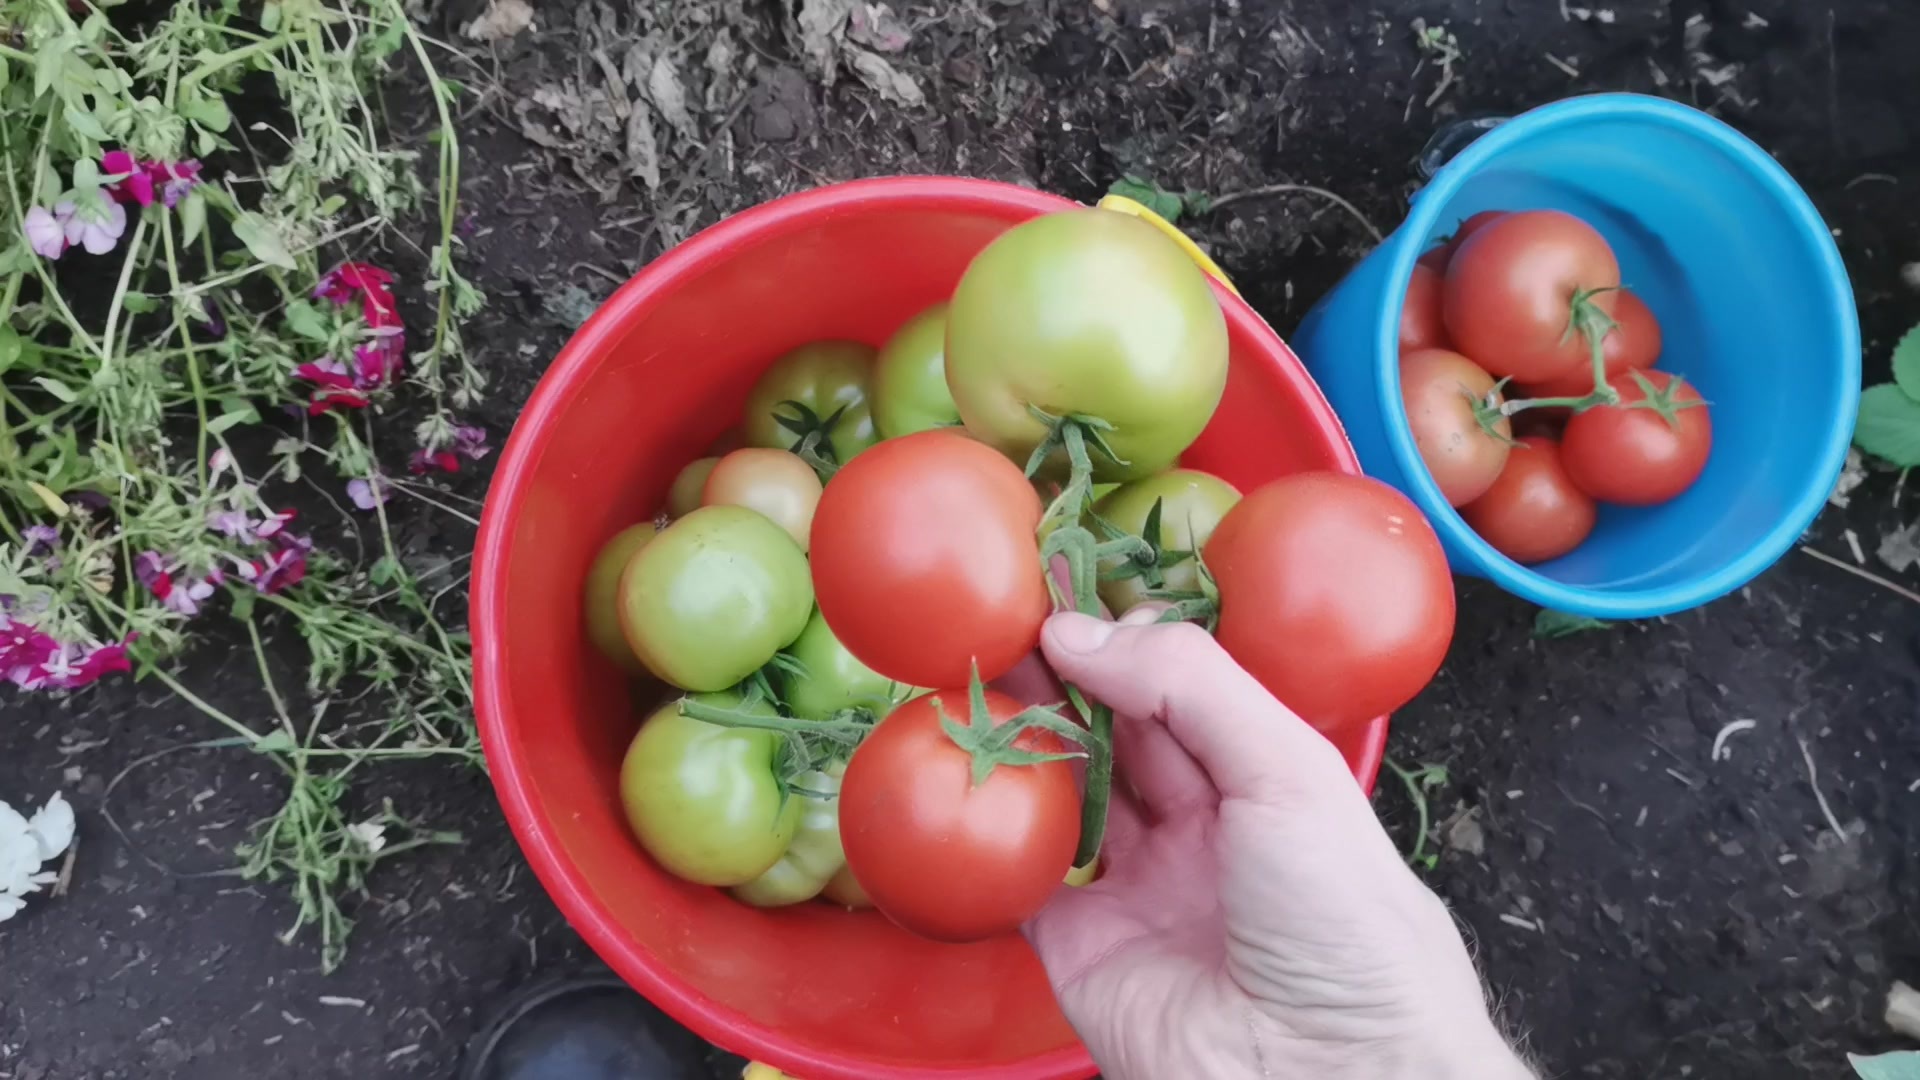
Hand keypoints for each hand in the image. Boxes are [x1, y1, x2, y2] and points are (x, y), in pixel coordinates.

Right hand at [1025, 610, 1534, 1079]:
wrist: (1326, 1076)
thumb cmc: (1345, 924)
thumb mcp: (1286, 770)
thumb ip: (1189, 685)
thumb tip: (1083, 631)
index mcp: (1262, 779)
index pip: (1181, 687)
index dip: (1122, 639)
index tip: (1061, 594)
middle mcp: (1198, 829)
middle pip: (1114, 732)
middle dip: (1062, 678)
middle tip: (1005, 626)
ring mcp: (1136, 885)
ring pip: (1061, 794)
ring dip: (1021, 741)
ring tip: (977, 683)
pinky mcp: (1079, 944)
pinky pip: (1019, 878)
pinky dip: (986, 833)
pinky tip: (966, 778)